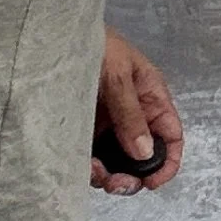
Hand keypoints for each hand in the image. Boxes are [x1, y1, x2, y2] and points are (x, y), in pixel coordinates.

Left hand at [91, 25, 183, 192]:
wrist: (50, 37)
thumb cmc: (92, 43)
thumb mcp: (118, 74)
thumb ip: (131, 114)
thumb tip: (145, 153)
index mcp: (149, 96)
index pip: (170, 135)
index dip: (167, 161)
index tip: (153, 182)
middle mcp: (131, 115)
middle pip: (142, 157)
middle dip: (132, 175)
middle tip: (116, 183)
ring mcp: (107, 125)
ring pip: (116, 162)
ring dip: (108, 175)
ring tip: (95, 172)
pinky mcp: (82, 130)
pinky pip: (91, 158)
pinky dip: (88, 168)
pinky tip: (81, 166)